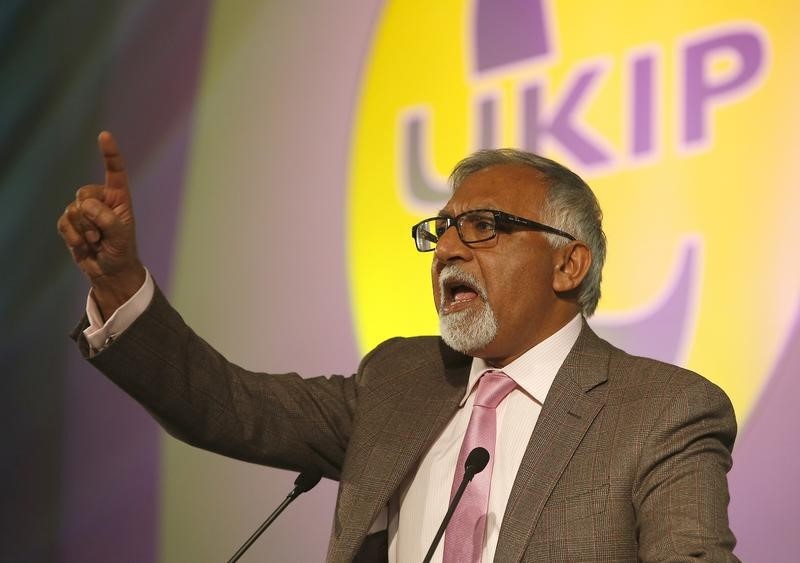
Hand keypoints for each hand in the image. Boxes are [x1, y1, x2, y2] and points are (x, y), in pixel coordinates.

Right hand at [57, 131, 145, 317]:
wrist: (109, 271)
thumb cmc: (122, 251)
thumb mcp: (121, 237)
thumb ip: (108, 220)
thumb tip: (86, 205)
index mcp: (119, 197)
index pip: (114, 171)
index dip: (109, 153)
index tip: (104, 135)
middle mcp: (101, 199)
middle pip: (84, 194)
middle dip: (90, 216)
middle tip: (101, 234)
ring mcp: (84, 210)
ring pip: (73, 210)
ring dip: (83, 230)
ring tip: (96, 241)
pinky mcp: (70, 223)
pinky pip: (64, 223)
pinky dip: (73, 236)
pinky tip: (83, 244)